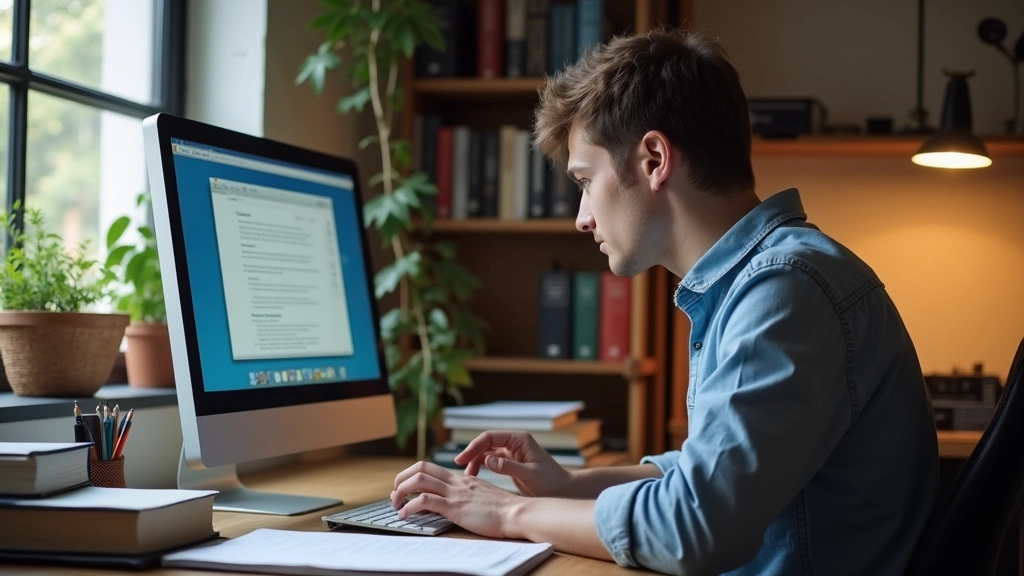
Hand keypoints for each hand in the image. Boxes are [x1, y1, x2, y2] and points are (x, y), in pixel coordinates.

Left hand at [391, 461, 521, 538]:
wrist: (516, 513)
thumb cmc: (503, 510)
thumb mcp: (481, 496)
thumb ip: (467, 494)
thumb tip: (454, 500)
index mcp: (462, 479)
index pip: (429, 467)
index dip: (411, 475)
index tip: (405, 488)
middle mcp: (456, 482)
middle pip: (420, 468)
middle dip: (400, 479)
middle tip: (395, 494)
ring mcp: (455, 493)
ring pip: (418, 481)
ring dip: (400, 491)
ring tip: (395, 504)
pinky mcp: (455, 508)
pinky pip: (426, 501)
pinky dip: (410, 507)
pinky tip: (406, 515)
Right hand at [454, 430, 573, 497]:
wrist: (564, 492)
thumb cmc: (551, 482)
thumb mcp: (529, 475)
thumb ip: (509, 467)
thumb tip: (487, 459)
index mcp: (519, 439)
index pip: (490, 437)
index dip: (474, 446)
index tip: (462, 459)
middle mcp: (514, 443)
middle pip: (486, 443)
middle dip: (472, 453)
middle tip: (459, 467)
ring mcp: (512, 452)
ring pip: (487, 452)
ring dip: (475, 461)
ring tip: (468, 477)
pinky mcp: (511, 464)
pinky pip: (491, 461)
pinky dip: (482, 467)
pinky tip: (475, 478)